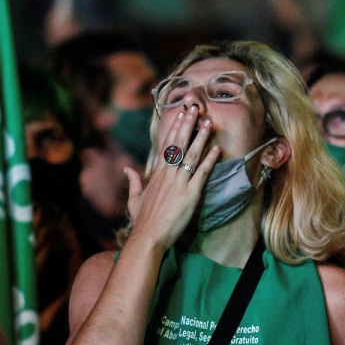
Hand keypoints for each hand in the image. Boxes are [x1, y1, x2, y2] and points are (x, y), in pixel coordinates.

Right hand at [126, 106, 218, 249]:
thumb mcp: (134, 199)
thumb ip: (133, 182)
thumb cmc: (142, 221)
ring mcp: (179, 183)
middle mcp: (167, 174)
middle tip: (195, 108)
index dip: (175, 129)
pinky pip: (201, 173)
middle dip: (187, 125)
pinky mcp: (190, 194)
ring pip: (191, 155)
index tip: (181, 115)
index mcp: (156, 174)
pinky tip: (216, 149)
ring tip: (208, 122)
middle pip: (178, 144)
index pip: (167, 146)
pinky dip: (209, 160)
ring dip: (201, 138)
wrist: (148, 236)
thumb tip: (127, 168)